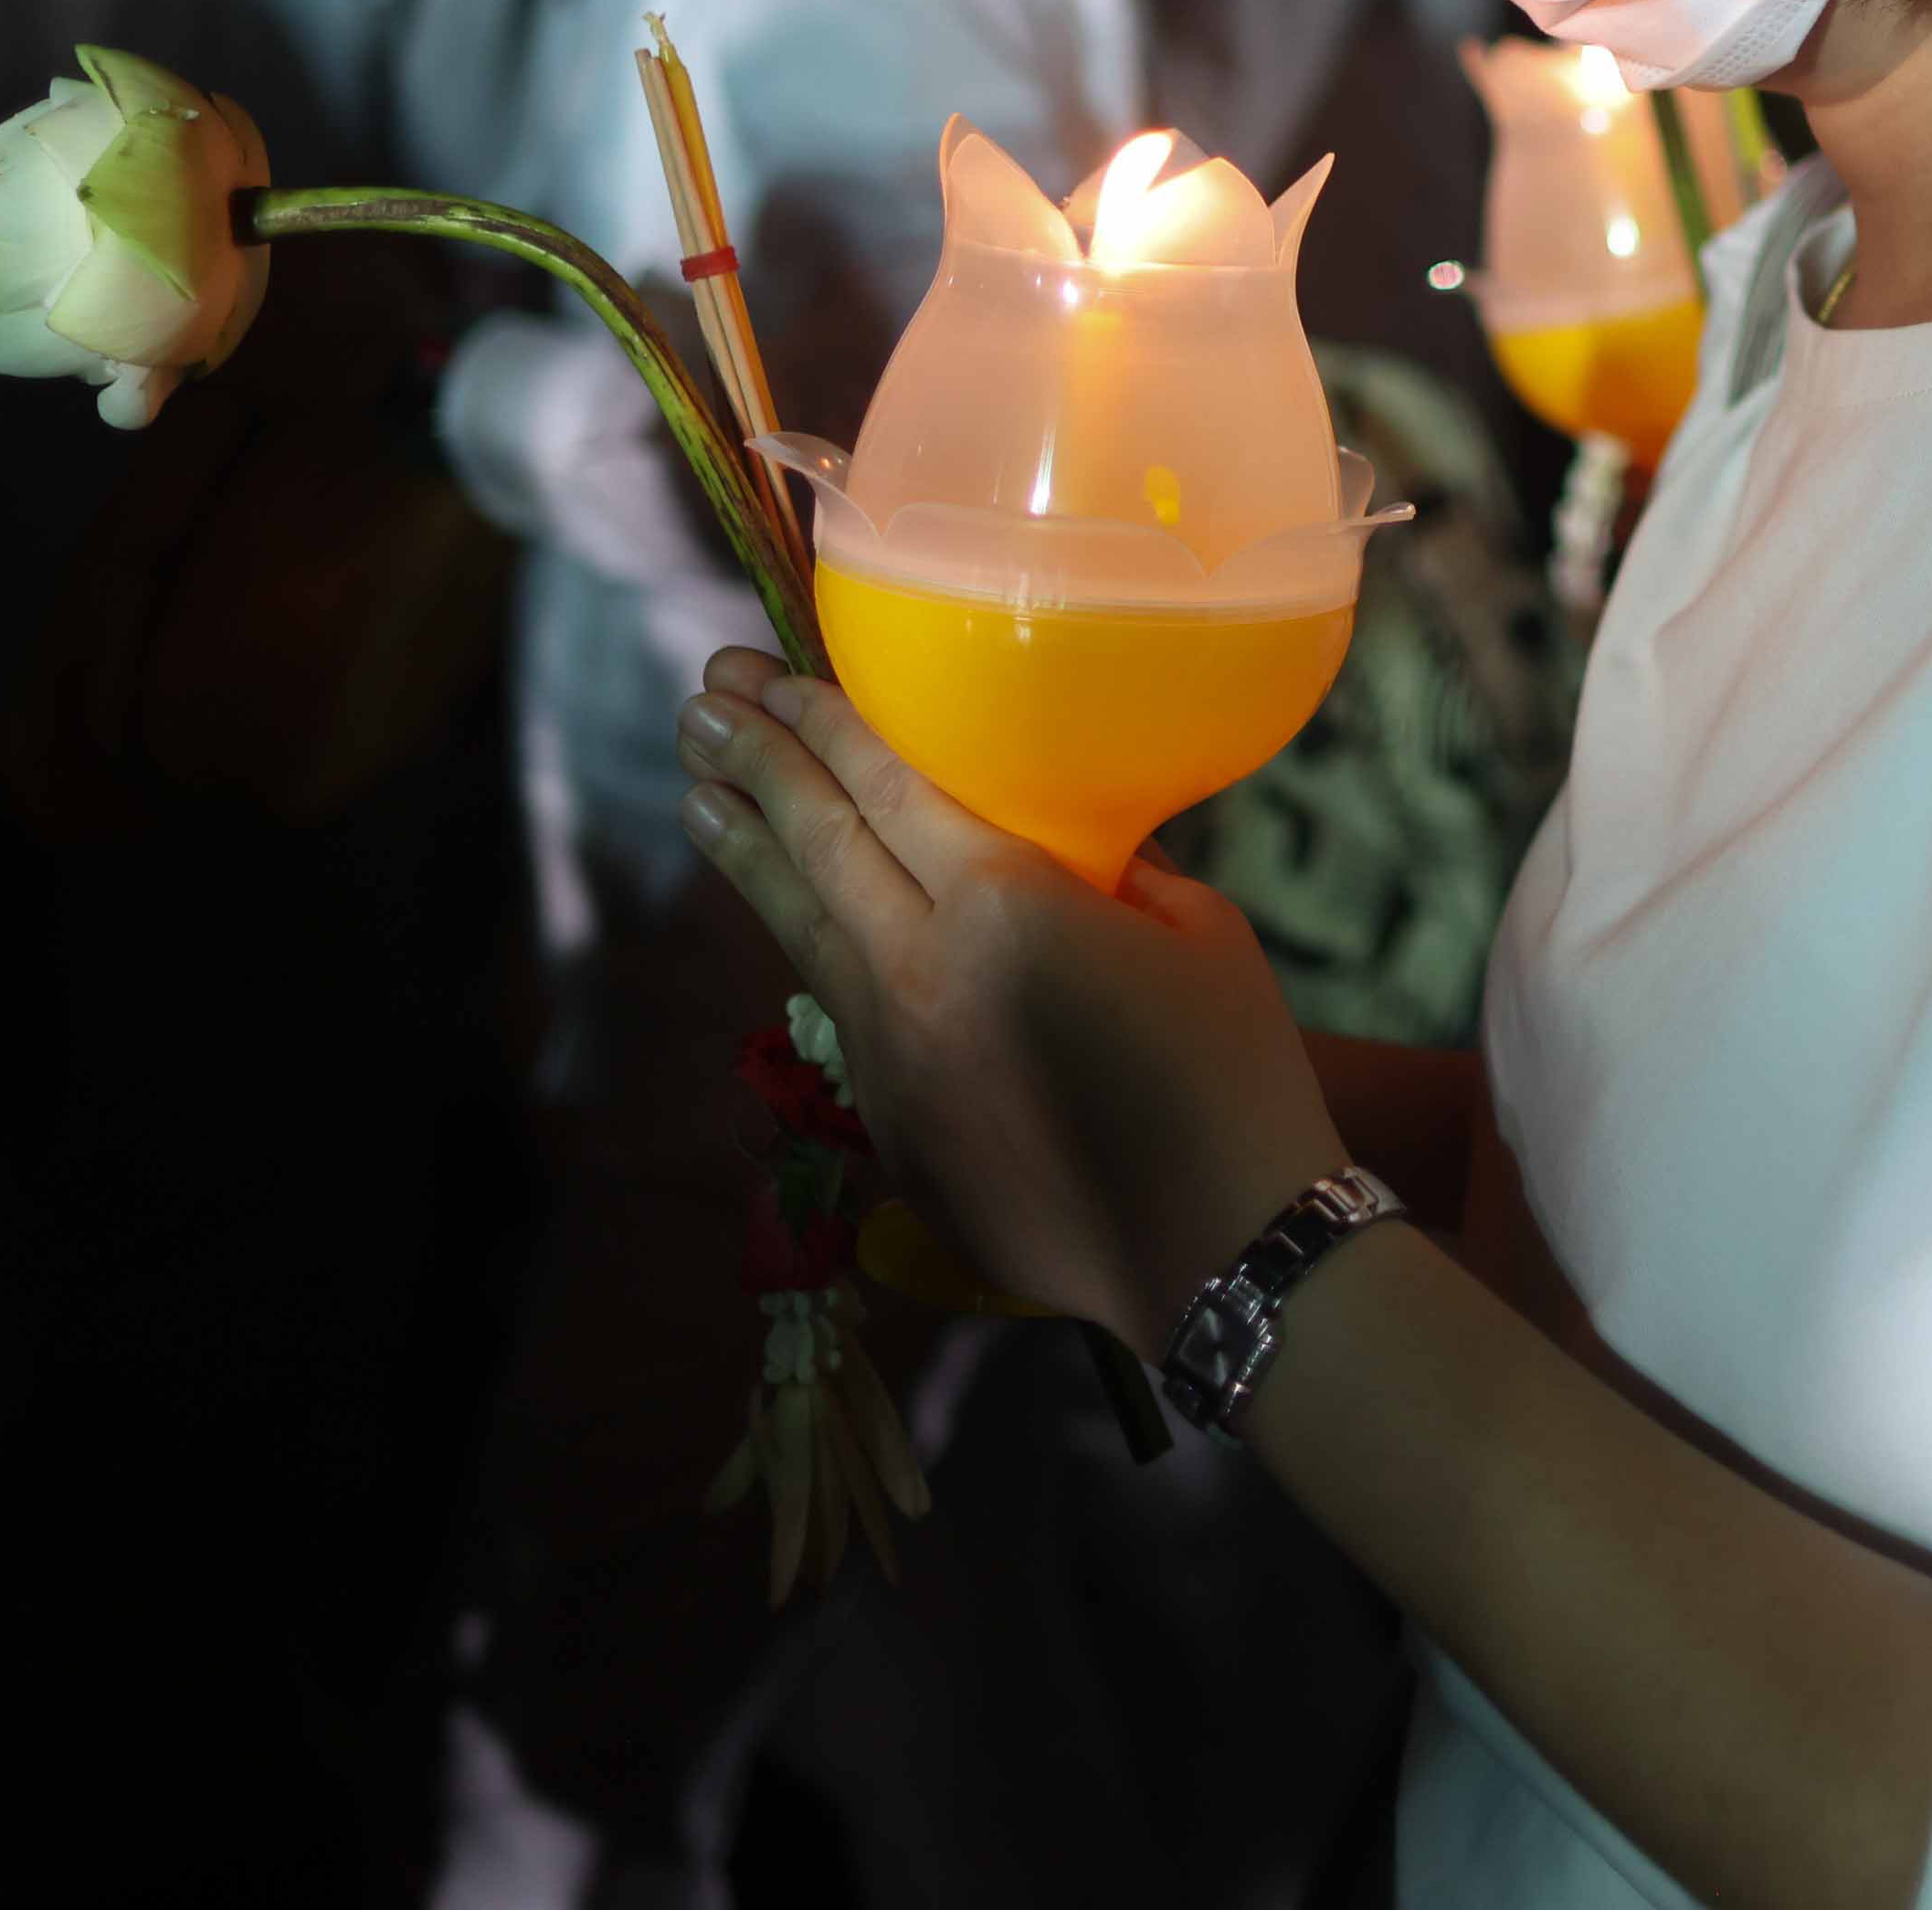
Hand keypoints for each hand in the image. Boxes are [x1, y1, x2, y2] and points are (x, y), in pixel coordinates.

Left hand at [675, 649, 1340, 1355]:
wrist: (1220, 1254)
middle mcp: (921, 973)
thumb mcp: (1196, 929)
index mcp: (1004, 906)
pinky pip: (845, 1012)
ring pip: (803, 932)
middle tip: (700, 701)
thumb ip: (1110, 868)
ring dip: (747, 853)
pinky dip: (812, 946)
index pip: (883, 788)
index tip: (763, 678)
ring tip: (696, 791)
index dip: (818, 725)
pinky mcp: (891, 1129)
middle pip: (817, 846)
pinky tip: (795, 916)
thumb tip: (1061, 841)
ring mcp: (891, 1061)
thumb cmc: (1234, 1075)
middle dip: (753, 764)